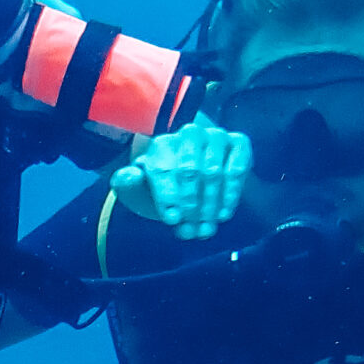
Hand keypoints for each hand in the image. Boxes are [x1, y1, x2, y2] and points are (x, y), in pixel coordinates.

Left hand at [110, 115, 251, 238]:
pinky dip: (230, 194)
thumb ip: (126, 182)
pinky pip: (236, 169)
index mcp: (161, 145)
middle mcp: (189, 134)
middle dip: (189, 205)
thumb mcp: (139, 190)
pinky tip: (223, 215)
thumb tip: (130, 175)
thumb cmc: (165, 190)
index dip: (167, 196)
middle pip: (189, 171)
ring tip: (205, 229)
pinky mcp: (237, 143)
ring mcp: (215, 136)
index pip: (163, 169)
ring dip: (209, 205)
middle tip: (190, 229)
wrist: (196, 188)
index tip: (172, 219)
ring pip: (213, 172)